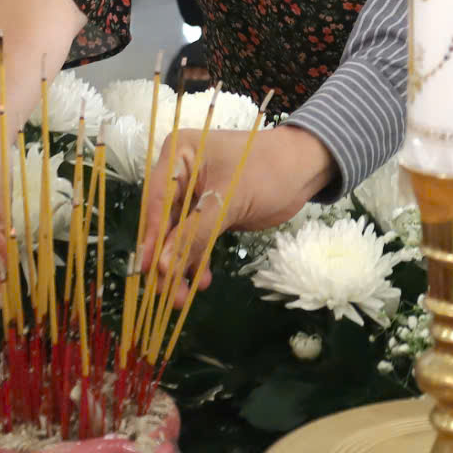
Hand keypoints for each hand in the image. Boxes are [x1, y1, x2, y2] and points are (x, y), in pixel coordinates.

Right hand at [137, 124, 332, 299]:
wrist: (304, 170)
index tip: (148, 269)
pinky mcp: (208, 214)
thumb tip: (162, 266)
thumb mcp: (230, 199)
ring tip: (181, 298)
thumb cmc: (268, 170)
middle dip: (165, 258)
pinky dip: (196, 261)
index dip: (152, 236)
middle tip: (165, 293)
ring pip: (178, 236)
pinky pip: (195, 241)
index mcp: (179, 154)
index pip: (157, 200)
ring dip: (179, 266)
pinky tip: (201, 281)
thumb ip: (195, 232)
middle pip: (163, 222)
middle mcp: (179, 174)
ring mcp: (193, 196)